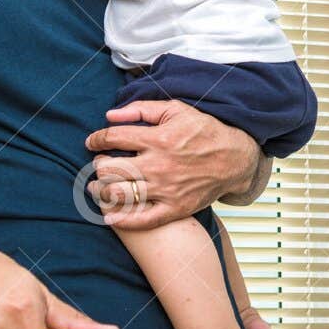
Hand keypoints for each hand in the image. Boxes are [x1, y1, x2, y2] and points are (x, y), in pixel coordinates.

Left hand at [83, 99, 261, 228]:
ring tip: (99, 186)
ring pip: (120, 194)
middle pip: (110, 169)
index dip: (96, 140)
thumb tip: (109, 115)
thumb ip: (141, 109)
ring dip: (102, 191)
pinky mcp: (174, 208)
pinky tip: (109, 215)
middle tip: (100, 164)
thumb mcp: (176, 110)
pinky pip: (142, 219)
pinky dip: (121, 220)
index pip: (113, 138)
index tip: (92, 142)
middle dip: (98, 166)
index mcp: (157, 138)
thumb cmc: (205, 132)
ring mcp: (166, 189)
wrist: (235, 159)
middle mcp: (158, 165)